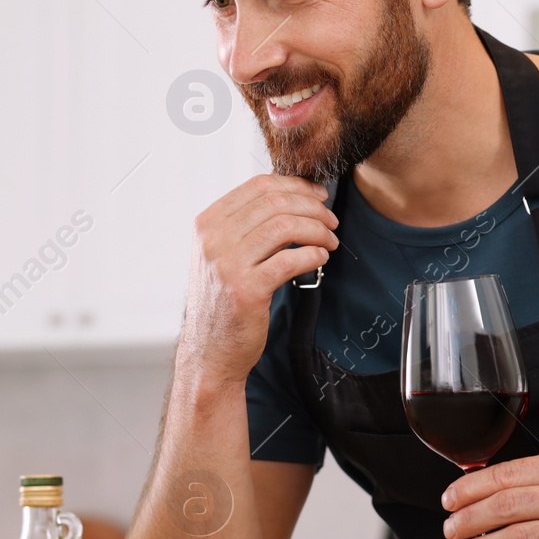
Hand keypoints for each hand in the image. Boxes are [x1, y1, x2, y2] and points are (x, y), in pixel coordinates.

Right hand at [178, 174, 338, 386]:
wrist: (209, 351)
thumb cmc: (223, 301)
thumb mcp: (222, 255)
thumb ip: (246, 226)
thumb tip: (293, 197)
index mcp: (207, 224)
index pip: (258, 186)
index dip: (295, 186)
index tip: (318, 195)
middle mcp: (213, 240)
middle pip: (275, 203)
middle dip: (313, 207)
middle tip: (331, 220)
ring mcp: (227, 265)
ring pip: (285, 227)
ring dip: (318, 230)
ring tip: (330, 241)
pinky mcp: (247, 290)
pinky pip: (291, 260)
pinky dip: (313, 254)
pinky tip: (321, 259)